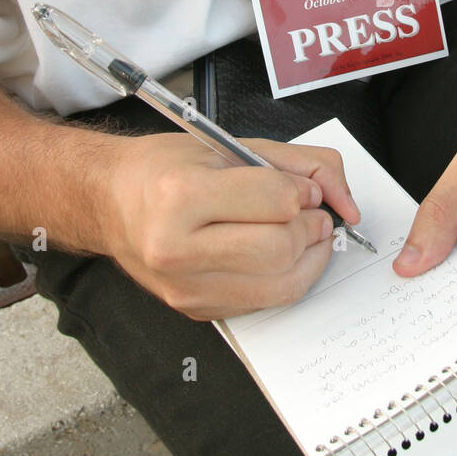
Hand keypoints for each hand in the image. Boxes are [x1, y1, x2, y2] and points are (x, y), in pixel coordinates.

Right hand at [100, 132, 359, 319]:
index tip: (304, 189)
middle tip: (311, 212)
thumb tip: (346, 201)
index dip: (305, 193)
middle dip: (312, 227)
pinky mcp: (196, 310)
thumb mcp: (231, 145)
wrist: (110, 201)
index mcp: (180, 196)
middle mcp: (176, 248)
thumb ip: (300, 165)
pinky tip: (278, 254)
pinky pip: (265, 301)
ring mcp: (185, 288)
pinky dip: (286, 277)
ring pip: (281, 284)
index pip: (275, 201)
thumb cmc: (166, 169)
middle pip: (281, 249)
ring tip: (302, 232)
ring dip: (309, 256)